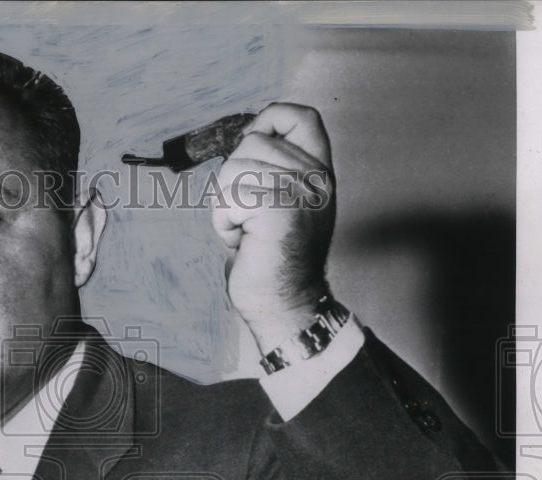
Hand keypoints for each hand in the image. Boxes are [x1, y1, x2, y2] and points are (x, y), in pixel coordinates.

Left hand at [211, 102, 335, 353]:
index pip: (301, 115)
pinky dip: (223, 222)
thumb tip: (246, 136)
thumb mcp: (280, 200)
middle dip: (234, 179)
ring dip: (226, 204)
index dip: (269, 119)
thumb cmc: (271, 256)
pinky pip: (226, 196)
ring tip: (248, 230)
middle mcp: (315, 177)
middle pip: (251, 142)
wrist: (282, 302)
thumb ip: (273, 166)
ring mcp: (299, 191)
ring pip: (232, 169)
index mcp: (318, 171)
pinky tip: (244, 240)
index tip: (252, 146)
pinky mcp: (277, 208)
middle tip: (251, 216)